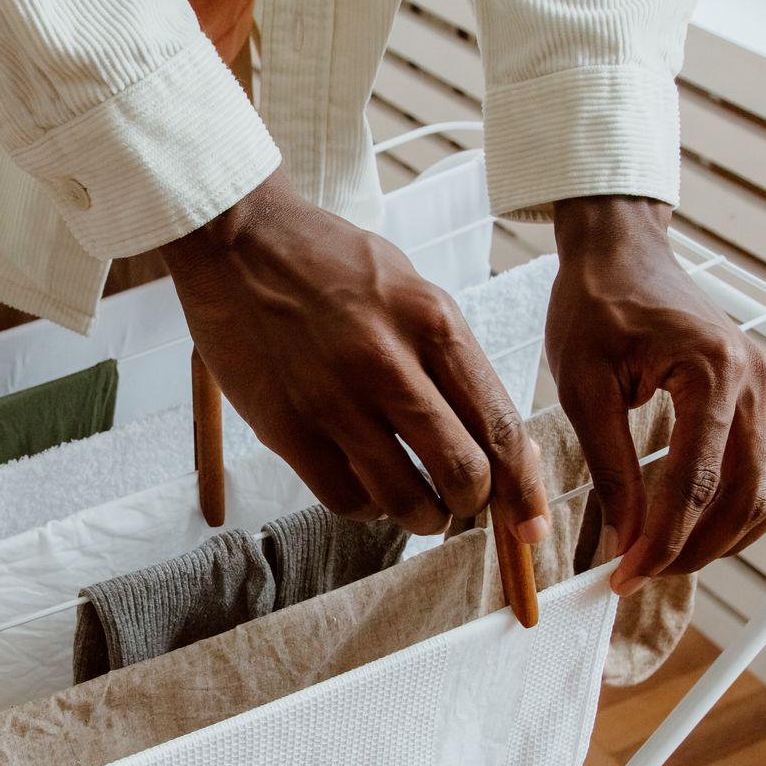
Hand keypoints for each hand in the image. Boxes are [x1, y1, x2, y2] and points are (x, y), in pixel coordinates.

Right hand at [160, 168, 549, 541]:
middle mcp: (388, 362)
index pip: (500, 427)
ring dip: (422, 516)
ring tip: (419, 507)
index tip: (530, 524)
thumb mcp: (411, 289)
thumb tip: (503, 441)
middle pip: (462, 473)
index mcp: (433, 322)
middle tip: (462, 503)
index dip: (524, 489)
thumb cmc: (330, 263)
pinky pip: (343, 497)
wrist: (236, 242)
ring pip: (404, 498)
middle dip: (474, 505)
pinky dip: (366, 508)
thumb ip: (454, 359)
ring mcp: (333, 398)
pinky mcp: (285, 426)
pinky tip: (366, 488)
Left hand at [546, 196, 765, 593]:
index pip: (695, 484)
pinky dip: (749, 509)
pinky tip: (706, 529)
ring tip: (670, 560)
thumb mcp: (583, 387)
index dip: (661, 541)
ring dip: (728, 538)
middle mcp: (756, 382)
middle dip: (694, 549)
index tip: (624, 575)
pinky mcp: (763, 396)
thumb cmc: (595, 305)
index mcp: (712, 372)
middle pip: (743, 497)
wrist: (621, 252)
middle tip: (642, 576)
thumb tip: (626, 538)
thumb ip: (610, 466)